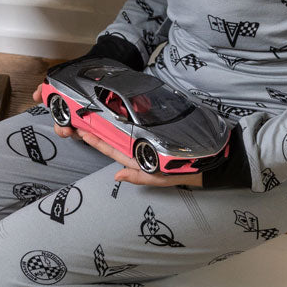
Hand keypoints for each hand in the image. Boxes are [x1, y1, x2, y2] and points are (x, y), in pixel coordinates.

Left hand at [52, 123, 203, 186]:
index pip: (112, 148)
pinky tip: (118, 108)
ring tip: (92, 111)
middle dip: (96, 129)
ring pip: (122, 129)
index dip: (97, 140)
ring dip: (107, 122)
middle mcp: (139, 146)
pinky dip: (127, 117)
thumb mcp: (160, 178)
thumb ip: (139, 177)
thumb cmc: (183, 170)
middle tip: (79, 117)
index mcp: (137, 157)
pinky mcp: (155, 129)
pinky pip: (137, 123)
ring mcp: (146, 137)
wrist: (207, 160)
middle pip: (113, 137)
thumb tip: (117, 175)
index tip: (82, 130)